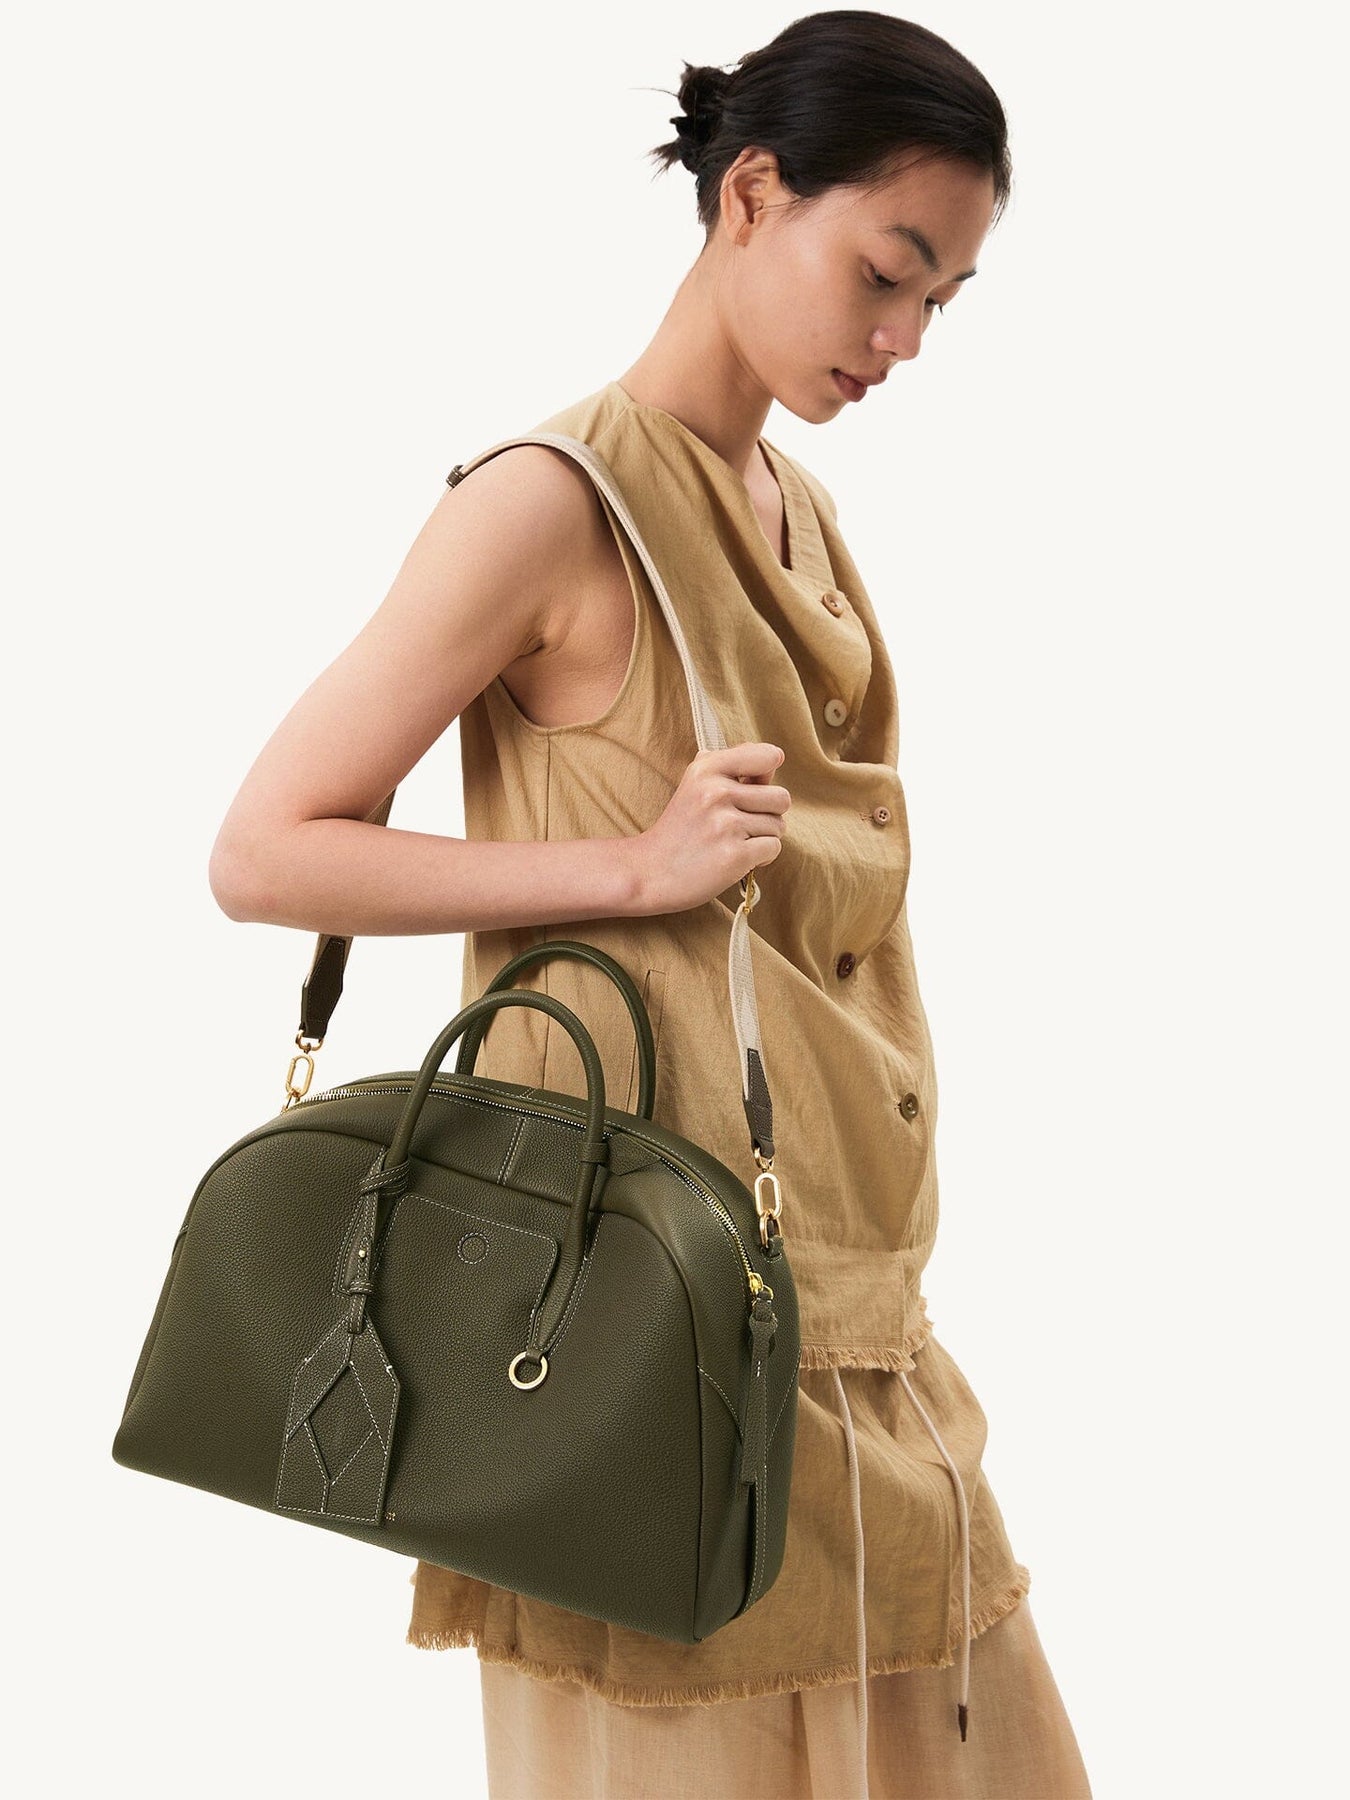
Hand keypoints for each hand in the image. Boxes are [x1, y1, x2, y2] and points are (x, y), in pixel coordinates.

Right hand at [628, 742, 789, 913]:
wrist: (649, 872)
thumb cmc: (679, 829)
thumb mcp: (694, 784)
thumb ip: (730, 765)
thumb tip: (773, 758)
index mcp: (707, 769)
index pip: (767, 756)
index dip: (767, 776)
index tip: (753, 788)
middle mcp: (716, 792)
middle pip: (781, 797)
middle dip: (769, 814)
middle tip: (742, 825)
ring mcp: (726, 824)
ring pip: (778, 825)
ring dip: (763, 838)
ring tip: (735, 842)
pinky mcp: (734, 855)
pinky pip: (774, 848)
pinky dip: (761, 858)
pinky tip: (737, 859)